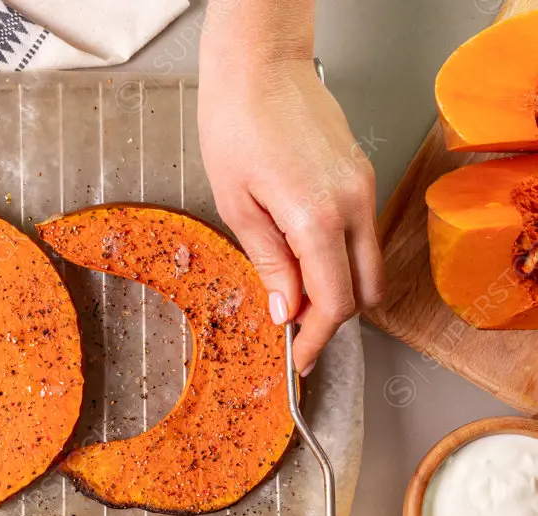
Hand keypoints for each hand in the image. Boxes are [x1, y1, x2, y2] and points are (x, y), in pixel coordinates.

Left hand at [198, 58, 384, 373]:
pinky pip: (362, 235)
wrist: (260, 66)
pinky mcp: (362, 176)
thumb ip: (269, 263)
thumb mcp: (237, 205)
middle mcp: (354, 205)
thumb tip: (286, 310)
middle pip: (363, 291)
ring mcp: (364, 188)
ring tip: (291, 291)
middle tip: (291, 329)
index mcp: (318, 218)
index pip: (333, 303)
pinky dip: (339, 258)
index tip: (296, 359)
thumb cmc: (237, 124)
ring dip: (337, 288)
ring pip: (368, 264)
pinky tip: (301, 255)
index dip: (315, 340)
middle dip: (331, 319)